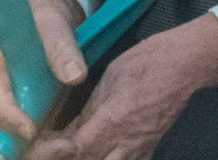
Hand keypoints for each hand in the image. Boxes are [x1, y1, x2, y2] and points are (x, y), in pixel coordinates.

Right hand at [0, 0, 88, 141]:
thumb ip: (60, 46)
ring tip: (60, 152)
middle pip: (3, 125)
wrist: (52, 10)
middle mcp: (7, 92)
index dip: (9, 117)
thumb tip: (74, 76)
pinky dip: (50, 143)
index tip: (30, 130)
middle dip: (19, 144)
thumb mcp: (51, 23)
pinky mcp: (42, 109)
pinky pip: (40, 134)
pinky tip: (68, 148)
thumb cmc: (43, 13)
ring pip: (20, 134)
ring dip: (35, 147)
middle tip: (47, 151)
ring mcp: (24, 103)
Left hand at [30, 15, 217, 159]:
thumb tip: (68, 135)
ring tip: (67, 152)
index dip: (55, 153)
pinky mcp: (150, 150)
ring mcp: (142, 150)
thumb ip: (89, 112)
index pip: (80, 149)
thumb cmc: (141, 66)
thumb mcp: (107, 82)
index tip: (37, 150)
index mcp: (114, 121)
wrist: (180, 68)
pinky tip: (95, 153)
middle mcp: (128, 144)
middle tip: (47, 151)